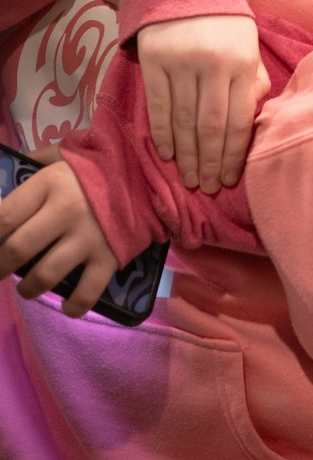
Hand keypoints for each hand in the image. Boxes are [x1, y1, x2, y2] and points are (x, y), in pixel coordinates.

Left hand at [0, 159, 117, 317]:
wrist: (152, 173)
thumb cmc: (102, 165)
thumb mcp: (67, 153)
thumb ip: (36, 161)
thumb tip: (8, 170)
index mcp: (50, 184)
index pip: (3, 217)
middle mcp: (64, 212)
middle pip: (16, 251)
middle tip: (0, 270)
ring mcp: (88, 238)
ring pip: (43, 276)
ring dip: (28, 288)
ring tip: (28, 287)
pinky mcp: (109, 258)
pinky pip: (85, 294)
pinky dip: (72, 306)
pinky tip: (66, 304)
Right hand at [138, 15, 269, 193]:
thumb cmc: (224, 18)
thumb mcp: (249, 43)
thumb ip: (253, 79)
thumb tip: (253, 117)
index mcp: (242, 63)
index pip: (238, 120)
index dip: (234, 154)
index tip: (231, 179)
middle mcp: (213, 65)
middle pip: (210, 127)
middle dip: (210, 162)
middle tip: (209, 188)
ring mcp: (181, 64)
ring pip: (183, 122)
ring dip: (187, 156)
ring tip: (190, 179)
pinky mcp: (154, 61)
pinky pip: (159, 107)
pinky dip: (163, 134)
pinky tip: (168, 154)